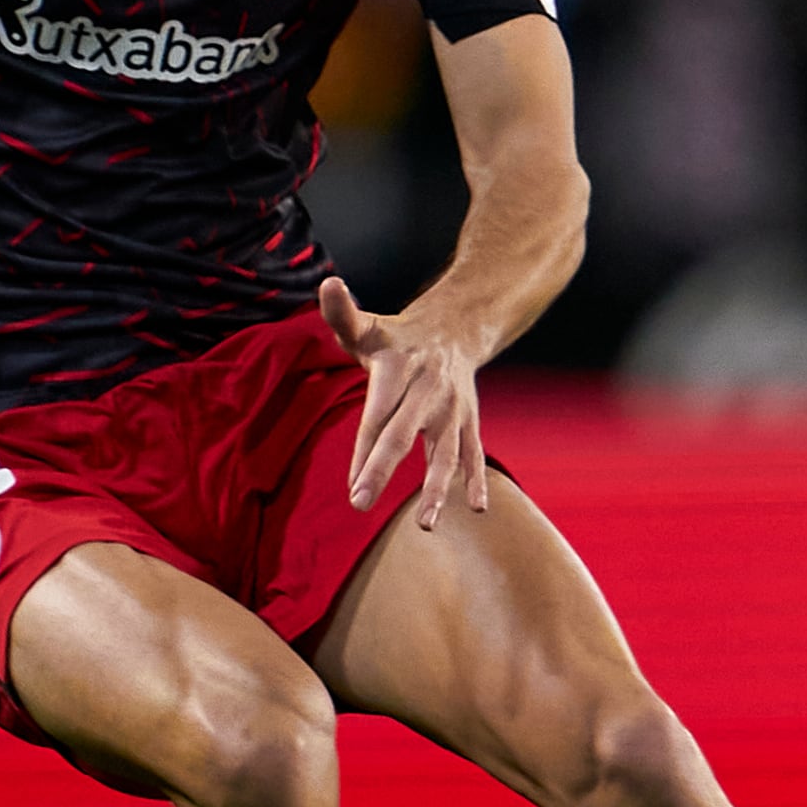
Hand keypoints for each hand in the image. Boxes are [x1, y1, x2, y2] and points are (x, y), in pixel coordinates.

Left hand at [320, 276, 488, 529]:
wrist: (456, 328)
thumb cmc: (396, 338)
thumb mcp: (366, 326)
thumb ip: (341, 313)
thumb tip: (327, 283)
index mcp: (398, 369)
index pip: (376, 415)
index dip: (362, 450)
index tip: (350, 485)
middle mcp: (427, 390)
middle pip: (402, 434)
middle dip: (381, 468)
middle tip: (360, 503)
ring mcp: (452, 409)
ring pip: (445, 451)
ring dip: (438, 488)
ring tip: (426, 523)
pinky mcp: (468, 421)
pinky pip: (473, 453)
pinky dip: (478, 480)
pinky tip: (479, 508)